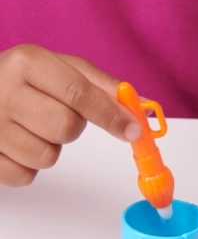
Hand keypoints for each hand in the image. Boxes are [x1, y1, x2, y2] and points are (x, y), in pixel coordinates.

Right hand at [0, 44, 140, 186]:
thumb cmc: (26, 80)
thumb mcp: (62, 69)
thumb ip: (103, 87)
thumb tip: (142, 108)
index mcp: (28, 62)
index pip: (79, 93)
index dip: (112, 115)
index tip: (133, 130)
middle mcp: (2, 90)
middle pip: (66, 127)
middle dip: (74, 129)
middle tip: (59, 116)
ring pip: (46, 156)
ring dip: (50, 148)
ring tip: (32, 127)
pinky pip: (25, 176)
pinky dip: (29, 166)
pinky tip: (16, 144)